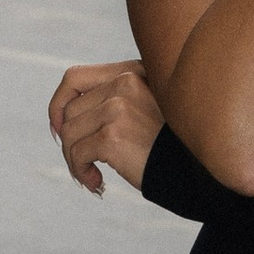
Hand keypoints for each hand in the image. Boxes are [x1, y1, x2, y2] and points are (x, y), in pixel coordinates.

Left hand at [49, 57, 164, 197]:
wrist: (195, 171)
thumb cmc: (168, 145)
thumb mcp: (145, 106)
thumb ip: (111, 98)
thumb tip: (58, 121)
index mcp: (131, 71)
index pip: (74, 77)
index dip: (58, 103)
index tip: (59, 128)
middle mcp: (125, 82)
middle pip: (69, 111)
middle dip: (69, 141)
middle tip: (83, 163)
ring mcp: (119, 107)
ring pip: (68, 133)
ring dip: (74, 159)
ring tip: (91, 175)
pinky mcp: (113, 135)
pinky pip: (77, 154)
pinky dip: (81, 171)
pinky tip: (97, 182)